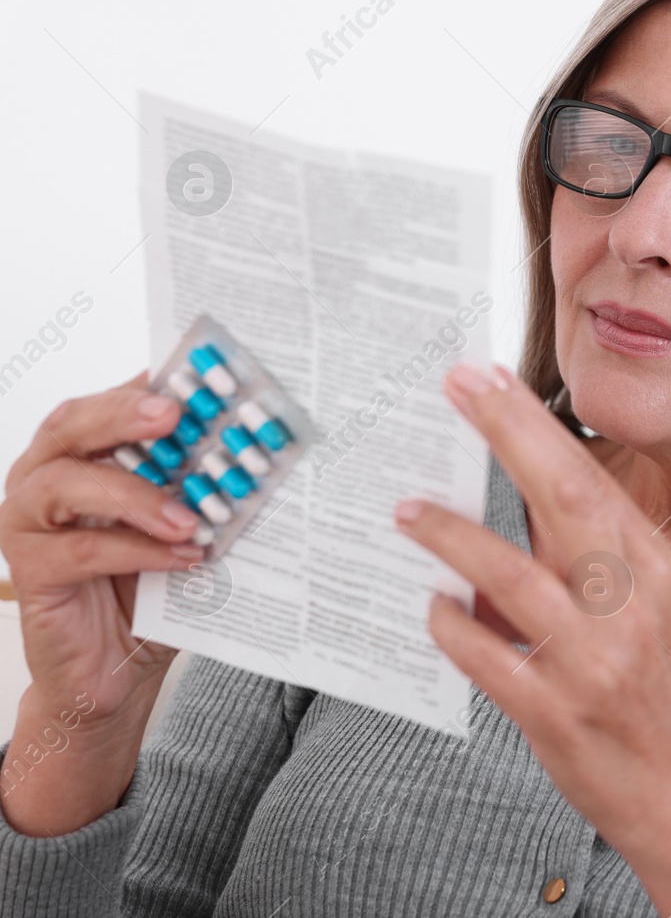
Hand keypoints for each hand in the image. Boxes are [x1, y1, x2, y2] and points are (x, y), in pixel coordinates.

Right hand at [0, 371, 203, 833]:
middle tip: (174, 414)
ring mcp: (29, 521)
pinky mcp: (31, 570)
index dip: (152, 380)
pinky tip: (183, 557)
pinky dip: (136, 550)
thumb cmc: (152, 585)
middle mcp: (47, 475)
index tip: (201, 373)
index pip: (114, 398)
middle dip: (124, 412)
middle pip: (71, 423)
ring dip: (135, 494)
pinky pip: (79, 549)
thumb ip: (207, 484)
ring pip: (66, 482)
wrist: (118, 670)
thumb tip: (267, 446)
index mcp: (86, 451)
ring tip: (190, 517)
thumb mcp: (189, 523)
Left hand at [395, 361, 670, 917]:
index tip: (489, 379)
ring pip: (513, 576)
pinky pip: (489, 657)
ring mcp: (594, 660)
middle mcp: (630, 604)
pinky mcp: (556, 712)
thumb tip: (519, 495)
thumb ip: (590, 553)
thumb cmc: (655, 688)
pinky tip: (433, 609)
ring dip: (452, 535)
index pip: (588, 477)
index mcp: (650, 568)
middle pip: (564, 498)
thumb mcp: (645, 606)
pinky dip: (453, 626)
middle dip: (507, 434)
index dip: (532, 423)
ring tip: (407, 511)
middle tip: (458, 389)